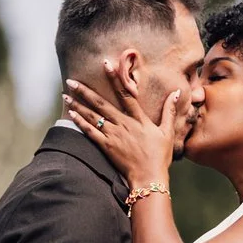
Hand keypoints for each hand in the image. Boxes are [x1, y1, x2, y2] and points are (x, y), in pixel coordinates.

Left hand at [64, 70, 180, 192]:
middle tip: (71, 80)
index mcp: (138, 119)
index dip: (115, 78)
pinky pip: (90, 132)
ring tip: (65, 94)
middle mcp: (123, 124)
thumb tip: (176, 93)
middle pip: (101, 103)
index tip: (106, 64)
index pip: (125, 94)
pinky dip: (80, 122)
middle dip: (85, 91)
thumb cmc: (160, 157)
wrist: (149, 177)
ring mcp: (113, 135)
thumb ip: (169, 111)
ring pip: (92, 116)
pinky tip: (71, 113)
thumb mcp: (167, 132)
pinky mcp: (106, 147)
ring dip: (78, 104)